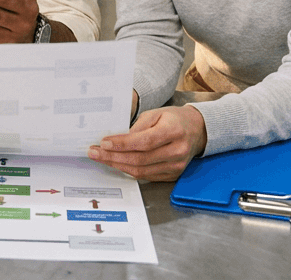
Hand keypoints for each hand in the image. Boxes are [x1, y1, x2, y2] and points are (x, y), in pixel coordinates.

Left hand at [87, 105, 207, 180]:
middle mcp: (177, 151)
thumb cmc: (174, 119)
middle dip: (113, 157)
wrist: (197, 130)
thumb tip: (116, 140)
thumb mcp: (156, 114)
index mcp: (174, 132)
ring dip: (118, 165)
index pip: (144, 141)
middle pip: (140, 159)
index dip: (122, 144)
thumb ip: (137, 127)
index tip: (103, 143)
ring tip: (101, 158)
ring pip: (141, 171)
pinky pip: (146, 176)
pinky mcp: (173, 175)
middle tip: (94, 152)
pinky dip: (129, 170)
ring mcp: (176, 166)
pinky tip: (116, 163)